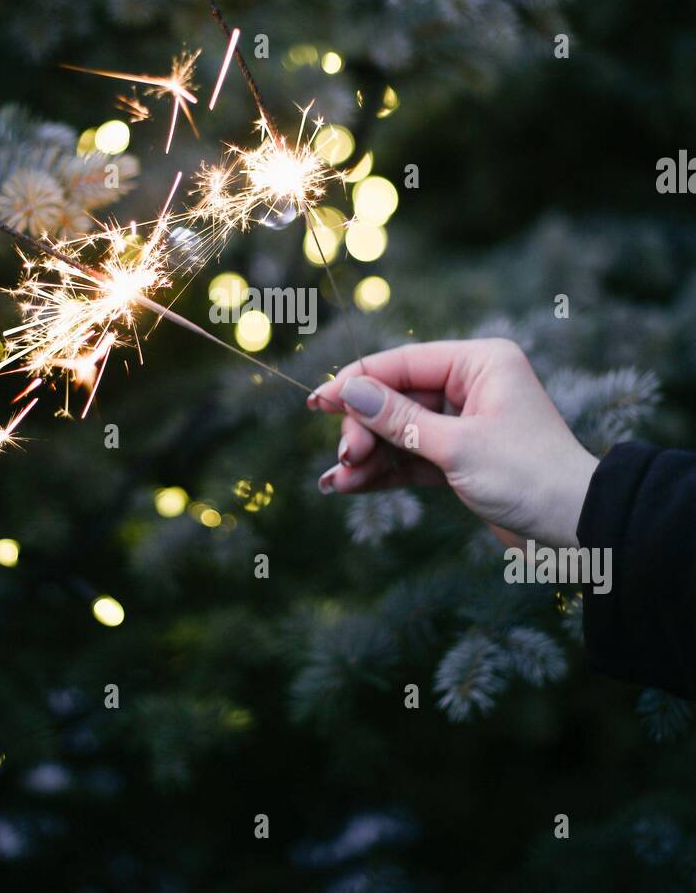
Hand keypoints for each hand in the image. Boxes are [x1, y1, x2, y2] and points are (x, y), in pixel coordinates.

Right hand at [307, 338, 598, 548]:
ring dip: (368, 455)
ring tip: (337, 480)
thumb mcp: (456, 447)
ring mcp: (467, 423)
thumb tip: (348, 390)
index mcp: (481, 363)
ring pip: (400, 431)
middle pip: (397, 398)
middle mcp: (473, 386)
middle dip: (365, 429)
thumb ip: (397, 418)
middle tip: (345, 458)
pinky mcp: (462, 459)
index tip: (316, 403)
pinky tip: (350, 486)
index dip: (357, 382)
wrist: (577, 529)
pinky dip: (384, 472)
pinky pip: (412, 457)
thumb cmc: (528, 477)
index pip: (404, 363)